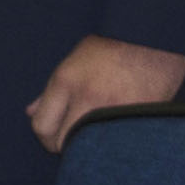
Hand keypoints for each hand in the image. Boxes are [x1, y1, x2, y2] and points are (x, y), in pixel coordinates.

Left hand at [26, 33, 184, 153]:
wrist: (153, 36)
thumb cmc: (111, 45)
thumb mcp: (73, 60)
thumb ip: (51, 90)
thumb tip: (31, 112)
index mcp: (66, 81)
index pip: (42, 127)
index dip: (46, 138)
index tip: (55, 139)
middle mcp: (87, 98)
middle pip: (63, 143)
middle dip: (66, 146)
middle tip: (77, 140)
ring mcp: (115, 110)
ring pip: (90, 148)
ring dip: (91, 148)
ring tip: (97, 138)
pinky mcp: (139, 118)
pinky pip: (119, 143)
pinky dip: (116, 144)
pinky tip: (118, 135)